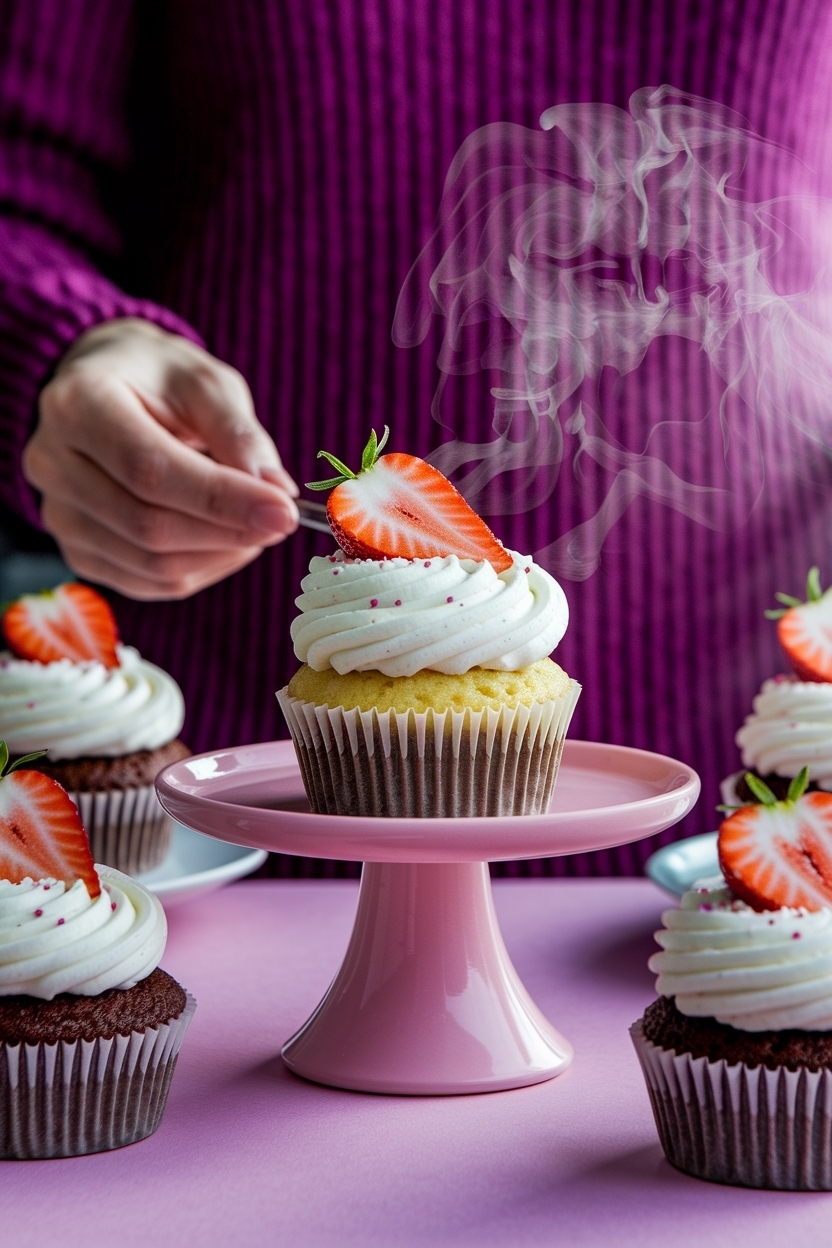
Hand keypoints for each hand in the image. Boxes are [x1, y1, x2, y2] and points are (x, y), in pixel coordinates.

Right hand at [24, 319, 298, 599]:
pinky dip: (200, 569)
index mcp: (78, 403)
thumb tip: (274, 493)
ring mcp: (58, 513)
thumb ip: (240, 434)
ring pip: (149, 564)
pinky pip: (147, 583)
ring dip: (219, 554)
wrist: (109, 388)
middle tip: (281, 520)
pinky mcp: (76, 550)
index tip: (283, 511)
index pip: (150, 470)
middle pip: (147, 524)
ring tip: (255, 523)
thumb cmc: (159, 380)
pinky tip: (226, 541)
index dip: (221, 498)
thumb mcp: (206, 382)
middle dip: (228, 531)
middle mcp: (52, 462)